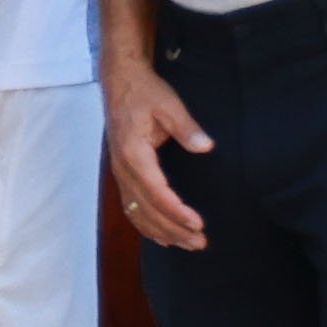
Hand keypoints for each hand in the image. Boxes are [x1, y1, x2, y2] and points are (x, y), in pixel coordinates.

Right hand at [106, 57, 212, 249]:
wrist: (120, 81)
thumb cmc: (144, 92)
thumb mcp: (168, 104)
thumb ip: (187, 127)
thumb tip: (206, 147)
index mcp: (133, 154)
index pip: (156, 192)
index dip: (176, 212)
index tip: (198, 224)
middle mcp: (123, 168)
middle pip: (147, 209)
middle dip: (173, 229)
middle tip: (200, 242)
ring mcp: (120, 173)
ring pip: (138, 213)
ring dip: (162, 232)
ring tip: (187, 244)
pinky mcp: (122, 173)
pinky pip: (130, 207)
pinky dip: (145, 225)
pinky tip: (162, 237)